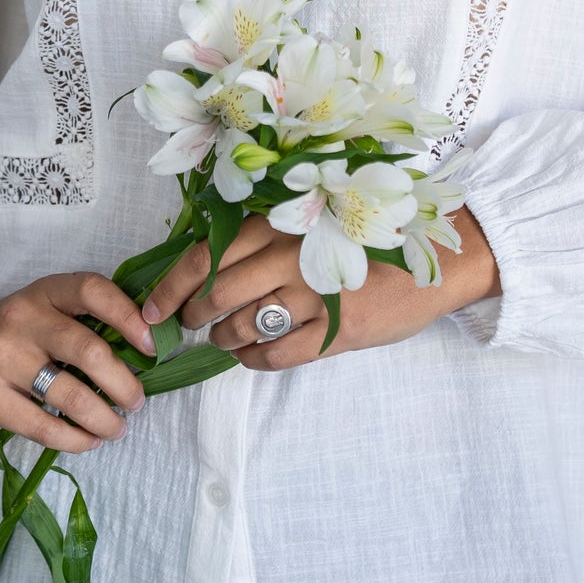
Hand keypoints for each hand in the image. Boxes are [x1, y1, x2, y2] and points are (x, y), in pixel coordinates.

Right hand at [0, 271, 157, 454]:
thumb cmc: (11, 336)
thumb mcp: (41, 310)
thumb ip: (82, 322)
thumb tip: (144, 354)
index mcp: (43, 291)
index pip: (92, 290)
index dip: (128, 316)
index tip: (152, 347)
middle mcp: (21, 318)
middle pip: (88, 350)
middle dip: (123, 383)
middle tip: (136, 402)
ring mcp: (0, 357)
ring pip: (70, 394)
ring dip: (103, 419)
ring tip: (117, 428)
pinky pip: (42, 425)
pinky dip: (74, 439)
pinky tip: (88, 442)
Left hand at [140, 208, 500, 371]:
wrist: (432, 259)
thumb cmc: (364, 236)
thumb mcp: (311, 222)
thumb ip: (264, 237)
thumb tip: (204, 266)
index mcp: (278, 223)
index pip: (205, 256)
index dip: (170, 287)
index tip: (151, 310)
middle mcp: (289, 255)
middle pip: (217, 295)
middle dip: (196, 316)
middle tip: (194, 323)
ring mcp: (313, 294)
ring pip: (243, 327)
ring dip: (224, 340)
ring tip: (227, 339)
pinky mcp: (336, 330)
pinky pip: (277, 355)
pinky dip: (254, 360)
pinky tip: (253, 355)